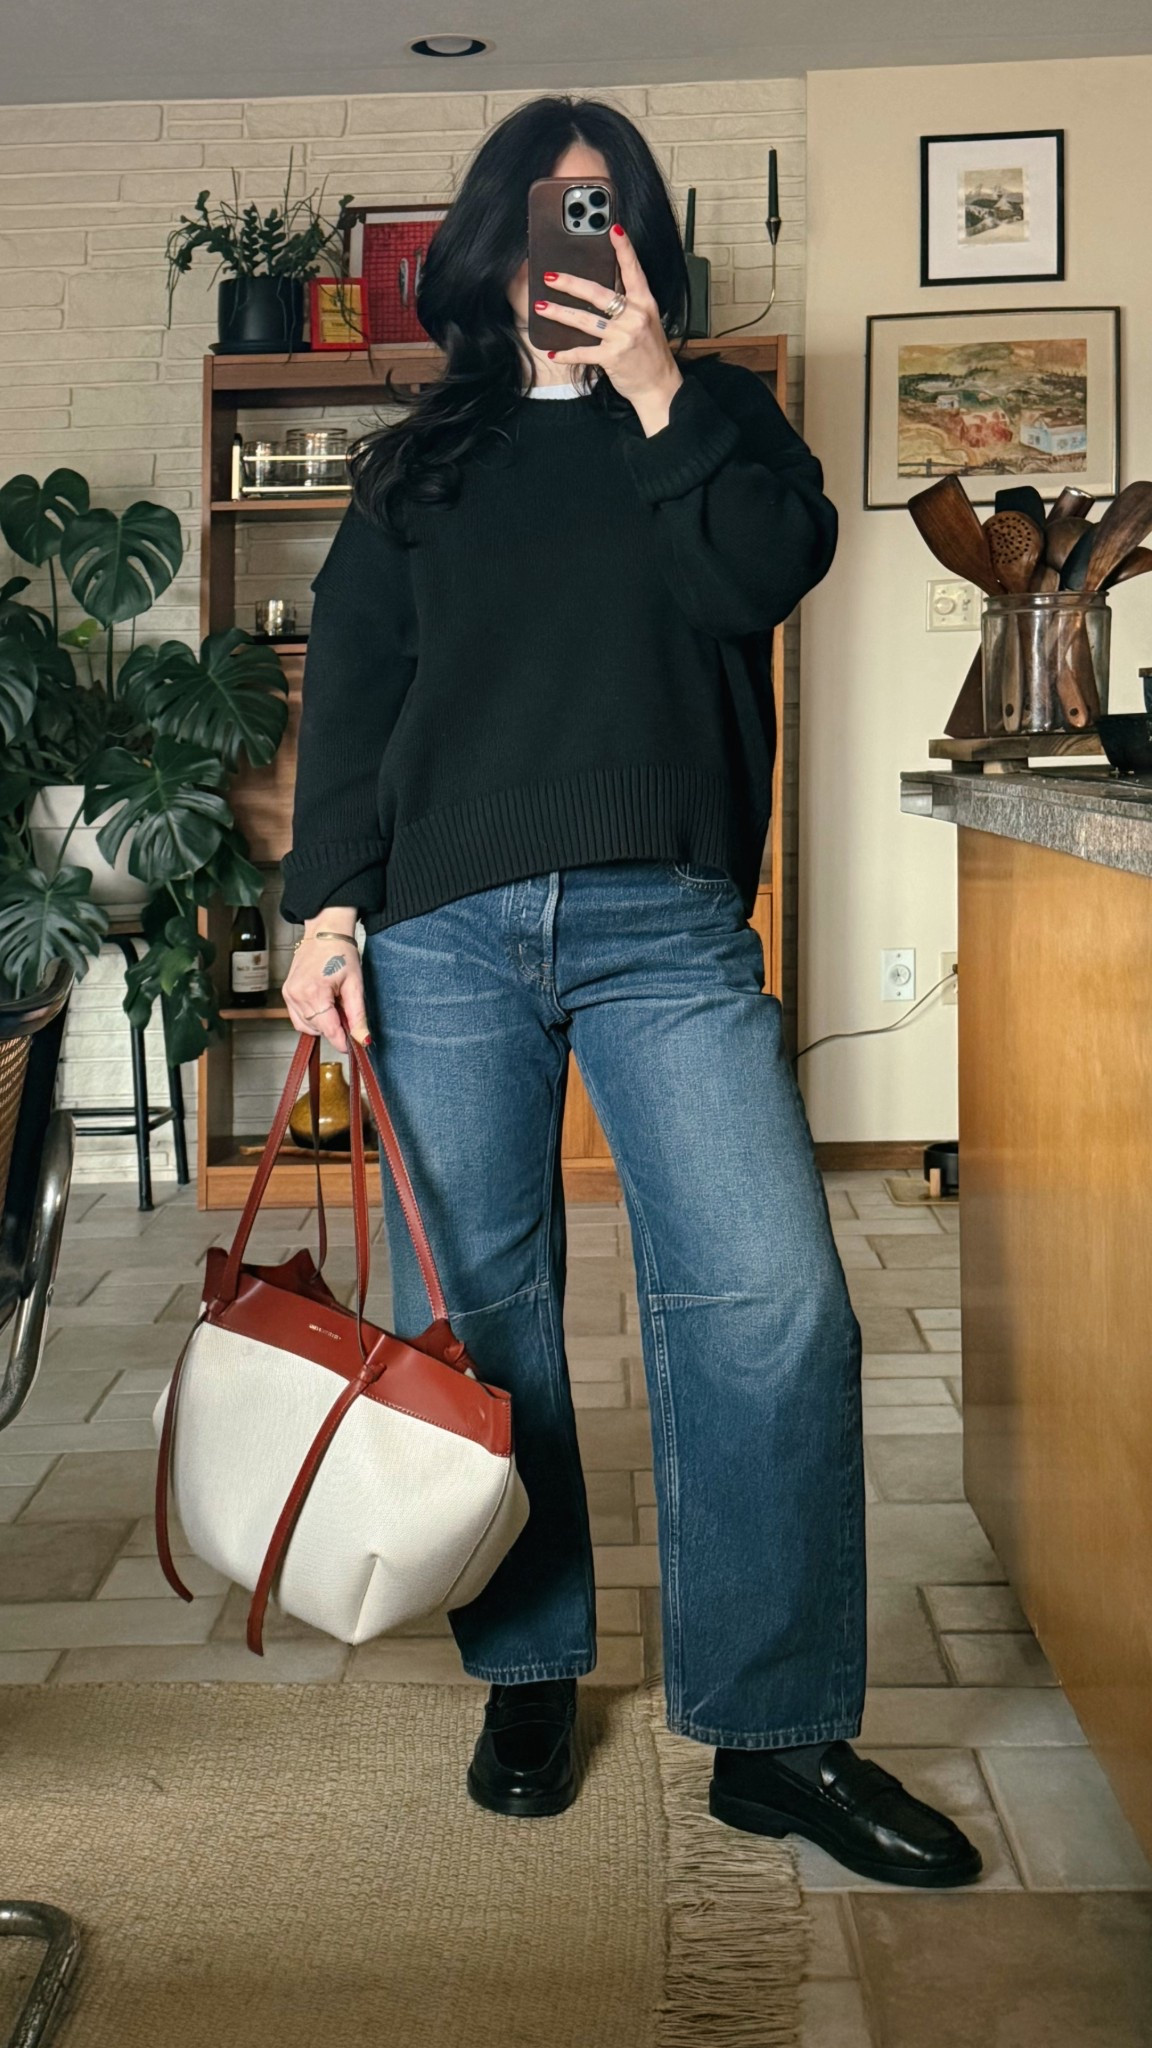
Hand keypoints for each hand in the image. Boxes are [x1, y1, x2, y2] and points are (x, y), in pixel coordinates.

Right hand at [283, 923, 369, 1055]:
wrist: (325, 933)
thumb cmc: (341, 952)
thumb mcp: (355, 985)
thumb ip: (357, 1015)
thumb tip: (362, 1038)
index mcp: (314, 992)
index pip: (328, 1029)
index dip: (341, 1041)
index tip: (350, 1048)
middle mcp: (297, 995)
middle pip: (317, 1029)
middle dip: (333, 1029)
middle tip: (346, 1015)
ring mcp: (289, 995)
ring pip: (306, 1026)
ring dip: (322, 1024)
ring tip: (334, 1005)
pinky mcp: (287, 993)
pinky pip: (298, 1018)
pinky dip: (312, 1018)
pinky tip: (323, 1005)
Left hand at [534, 223, 682, 429]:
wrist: (658, 385)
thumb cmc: (650, 353)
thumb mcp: (647, 322)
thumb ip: (628, 305)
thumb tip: (601, 291)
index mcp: (644, 303)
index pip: (633, 271)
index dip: (624, 249)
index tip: (614, 229)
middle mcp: (634, 316)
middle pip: (597, 294)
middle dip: (570, 284)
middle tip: (550, 276)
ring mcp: (622, 337)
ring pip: (584, 321)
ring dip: (559, 313)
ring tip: (541, 307)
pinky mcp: (612, 357)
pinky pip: (583, 353)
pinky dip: (566, 353)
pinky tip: (553, 352)